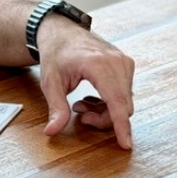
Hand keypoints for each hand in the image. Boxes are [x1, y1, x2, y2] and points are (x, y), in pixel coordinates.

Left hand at [37, 19, 134, 148]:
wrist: (62, 32)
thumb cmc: (56, 54)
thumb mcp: (50, 82)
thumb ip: (56, 108)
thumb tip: (51, 131)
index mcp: (99, 64)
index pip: (116, 101)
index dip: (121, 125)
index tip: (125, 144)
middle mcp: (117, 61)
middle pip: (122, 106)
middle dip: (103, 119)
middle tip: (79, 116)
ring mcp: (124, 61)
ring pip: (125, 102)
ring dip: (105, 111)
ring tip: (81, 104)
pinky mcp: (126, 64)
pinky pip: (125, 93)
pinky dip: (110, 102)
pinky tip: (91, 98)